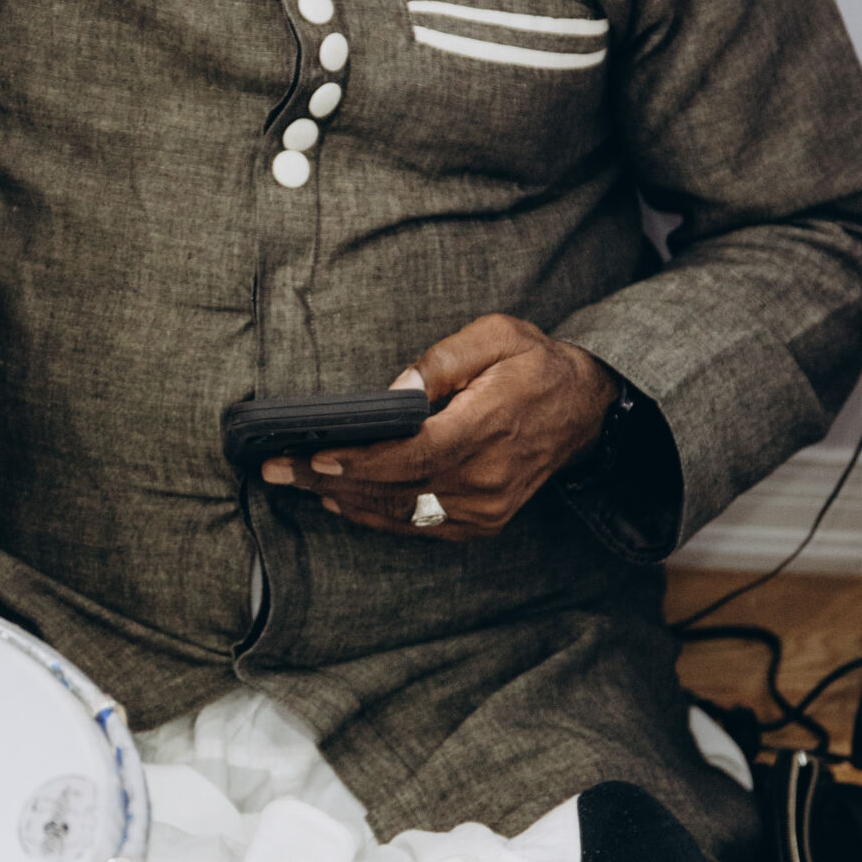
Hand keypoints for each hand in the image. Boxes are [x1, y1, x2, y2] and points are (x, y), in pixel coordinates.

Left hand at [258, 316, 617, 538]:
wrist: (585, 411)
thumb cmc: (535, 365)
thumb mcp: (497, 336)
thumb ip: (445, 359)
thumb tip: (397, 389)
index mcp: (488, 428)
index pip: (413, 453)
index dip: (360, 458)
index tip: (313, 453)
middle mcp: (486, 478)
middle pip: (395, 486)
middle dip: (328, 477)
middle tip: (276, 468)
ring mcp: (485, 508)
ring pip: (401, 512)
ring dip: (343, 498)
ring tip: (295, 481)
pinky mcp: (483, 522)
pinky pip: (418, 525)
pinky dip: (375, 515)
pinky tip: (340, 500)